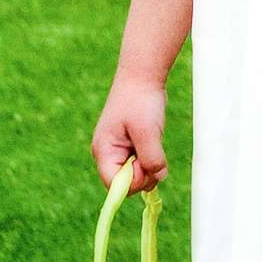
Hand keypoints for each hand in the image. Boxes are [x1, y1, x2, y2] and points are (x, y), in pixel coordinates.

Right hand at [90, 76, 167, 193]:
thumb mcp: (147, 130)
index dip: (132, 182)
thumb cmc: (140, 100)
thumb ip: (151, 157)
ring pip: (138, 173)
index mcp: (104, 152)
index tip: (146, 165)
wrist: (142, 77)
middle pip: (127, 182)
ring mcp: (120, 151)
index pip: (113, 185)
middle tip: (152, 148)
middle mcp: (109, 155)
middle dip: (144, 172)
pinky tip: (153, 138)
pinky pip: (143, 162)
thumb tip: (157, 178)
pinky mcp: (132, 147)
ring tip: (152, 139)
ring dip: (150, 162)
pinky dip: (152, 156)